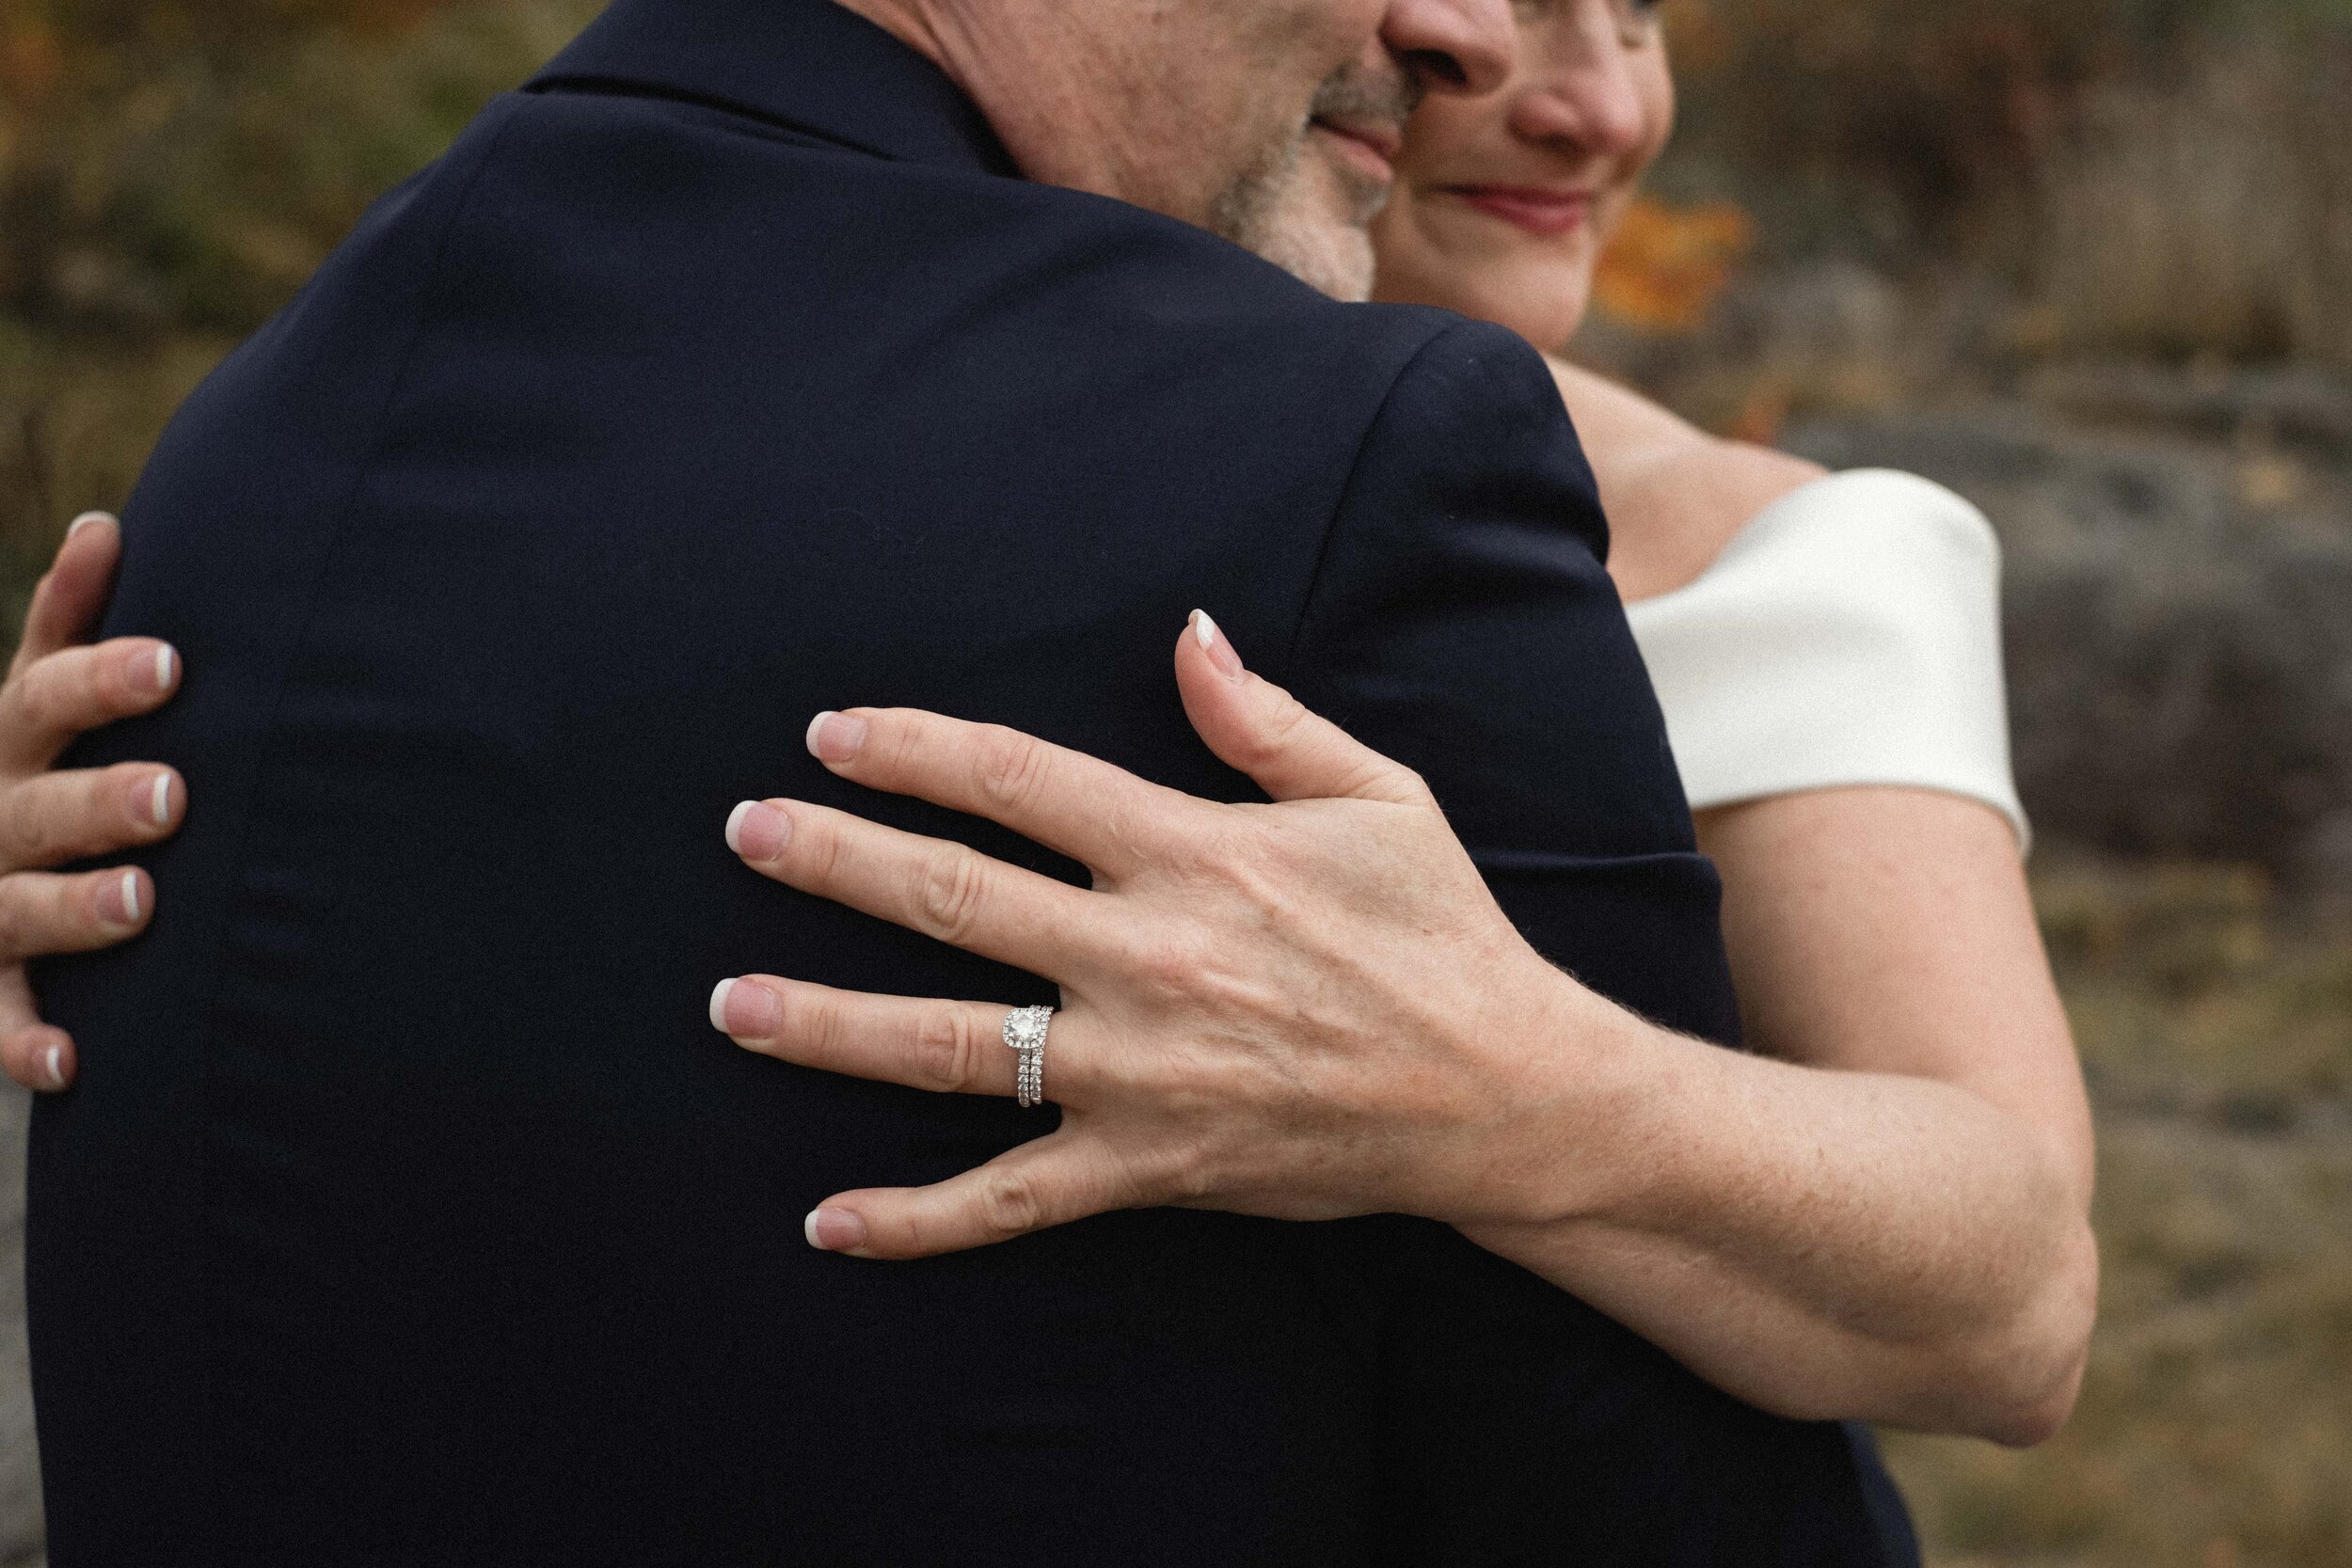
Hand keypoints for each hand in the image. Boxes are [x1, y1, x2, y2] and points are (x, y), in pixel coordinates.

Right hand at [0, 513, 185, 1090]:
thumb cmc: (25, 768)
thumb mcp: (32, 701)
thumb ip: (68, 620)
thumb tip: (106, 526)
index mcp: (6, 743)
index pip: (43, 696)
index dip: (100, 679)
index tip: (172, 664)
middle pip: (36, 806)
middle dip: (99, 800)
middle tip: (174, 794)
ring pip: (15, 910)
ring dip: (73, 908)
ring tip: (141, 904)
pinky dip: (24, 1044)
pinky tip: (71, 1064)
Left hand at [712, 612, 1601, 1259]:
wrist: (1506, 1095)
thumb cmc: (1440, 934)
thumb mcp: (1377, 795)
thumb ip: (1264, 718)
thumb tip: (1185, 631)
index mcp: (1195, 851)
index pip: (1018, 780)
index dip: (914, 750)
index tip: (835, 736)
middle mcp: (1149, 956)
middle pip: (953, 898)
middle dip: (832, 859)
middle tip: (744, 832)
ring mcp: (1140, 1071)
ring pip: (951, 1046)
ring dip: (829, 1023)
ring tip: (729, 1005)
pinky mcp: (1149, 1166)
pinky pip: (1011, 1199)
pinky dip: (916, 1218)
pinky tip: (826, 1222)